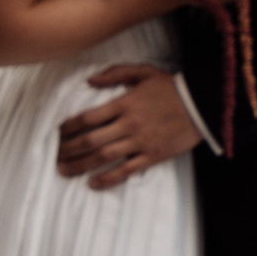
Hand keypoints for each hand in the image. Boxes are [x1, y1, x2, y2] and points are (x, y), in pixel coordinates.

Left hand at [57, 65, 201, 189]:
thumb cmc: (172, 87)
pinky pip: (126, 170)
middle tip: (54, 156)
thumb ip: (116, 73)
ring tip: (64, 171)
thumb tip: (89, 80)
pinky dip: (108, 178)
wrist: (202, 104)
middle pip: (91, 140)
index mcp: (124, 103)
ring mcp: (140, 142)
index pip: (88, 117)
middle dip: (69, 149)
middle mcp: (129, 124)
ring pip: (104, 156)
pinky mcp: (152, 156)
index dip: (69, 127)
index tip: (57, 133)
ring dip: (81, 165)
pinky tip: (93, 183)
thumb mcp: (144, 72)